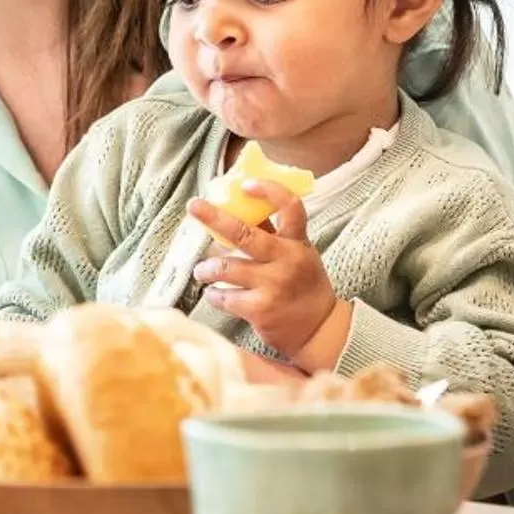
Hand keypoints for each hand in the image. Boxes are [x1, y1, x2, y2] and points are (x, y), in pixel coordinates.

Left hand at [188, 181, 345, 368]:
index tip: (245, 184)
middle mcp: (287, 260)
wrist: (319, 330)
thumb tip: (242, 205)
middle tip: (194, 207)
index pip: (290, 207)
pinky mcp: (260, 310)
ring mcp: (273, 285)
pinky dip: (213, 295)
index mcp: (297, 243)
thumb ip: (274, 233)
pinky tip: (214, 294)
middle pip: (245, 234)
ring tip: (202, 271)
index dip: (268, 191)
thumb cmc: (304, 286)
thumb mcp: (298, 255)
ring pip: (224, 267)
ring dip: (206, 268)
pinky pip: (224, 296)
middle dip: (214, 218)